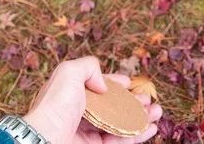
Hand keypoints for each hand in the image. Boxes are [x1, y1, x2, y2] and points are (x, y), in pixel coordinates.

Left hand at [23, 57, 161, 143]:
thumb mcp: (68, 72)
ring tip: (157, 111)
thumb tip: (105, 84)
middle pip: (113, 107)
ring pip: (120, 124)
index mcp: (72, 94)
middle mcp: (81, 113)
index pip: (97, 87)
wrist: (46, 139)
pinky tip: (150, 127)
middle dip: (133, 102)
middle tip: (149, 99)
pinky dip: (137, 135)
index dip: (114, 84)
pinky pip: (120, 141)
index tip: (129, 82)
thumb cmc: (54, 105)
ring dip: (140, 118)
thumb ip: (89, 67)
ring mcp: (89, 133)